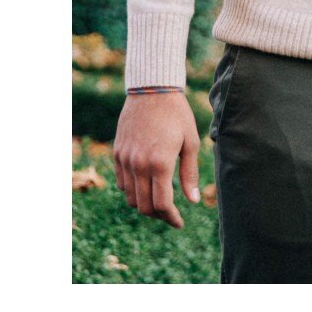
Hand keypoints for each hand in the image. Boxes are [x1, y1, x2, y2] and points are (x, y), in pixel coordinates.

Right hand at [112, 92, 202, 227]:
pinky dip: (132, 190)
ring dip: (144, 204)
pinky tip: (145, 186)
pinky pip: (121, 182)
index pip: (162, 205)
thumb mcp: (190, 142)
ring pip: (130, 197)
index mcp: (160, 163)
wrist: (152, 89)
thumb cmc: (177, 114)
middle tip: (171, 214)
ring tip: (158, 201)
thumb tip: (193, 201)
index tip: (179, 222)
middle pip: (145, 206)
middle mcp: (139, 164)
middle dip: (159, 216)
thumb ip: (190, 174)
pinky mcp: (118, 152)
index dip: (171, 218)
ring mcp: (125, 159)